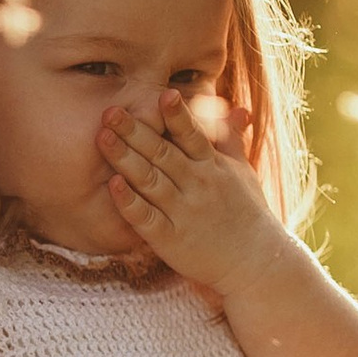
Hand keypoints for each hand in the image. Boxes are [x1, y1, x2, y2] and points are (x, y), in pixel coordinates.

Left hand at [98, 90, 280, 296]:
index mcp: (213, 167)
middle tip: (110, 110)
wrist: (255, 263)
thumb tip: (234, 107)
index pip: (193, 135)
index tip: (163, 94)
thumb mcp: (243, 172)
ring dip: (125, 158)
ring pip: (150, 180)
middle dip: (136, 131)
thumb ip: (230, 139)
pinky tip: (113, 185)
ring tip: (102, 137)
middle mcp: (198, 185)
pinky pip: (146, 218)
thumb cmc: (248, 213)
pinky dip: (130, 202)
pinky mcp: (170, 239)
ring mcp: (183, 212)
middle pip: (163, 153)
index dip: (178, 115)